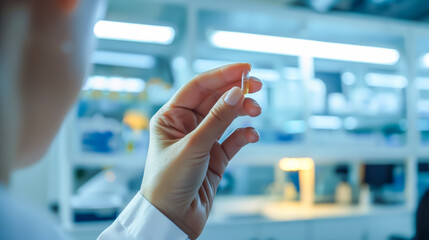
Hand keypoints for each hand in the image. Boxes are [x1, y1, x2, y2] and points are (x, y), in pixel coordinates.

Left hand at [140, 63, 261, 238]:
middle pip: (214, 99)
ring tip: (257, 110)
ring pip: (226, 118)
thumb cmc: (169, 181)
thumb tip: (237, 92)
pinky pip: (232, 140)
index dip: (222, 74)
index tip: (245, 68)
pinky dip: (243, 135)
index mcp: (171, 117)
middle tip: (258, 85)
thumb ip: (217, 119)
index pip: (198, 86)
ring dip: (242, 112)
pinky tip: (252, 135)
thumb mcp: (194, 146)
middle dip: (235, 91)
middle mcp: (186, 126)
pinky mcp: (214, 158)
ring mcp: (201, 141)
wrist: (172, 219)